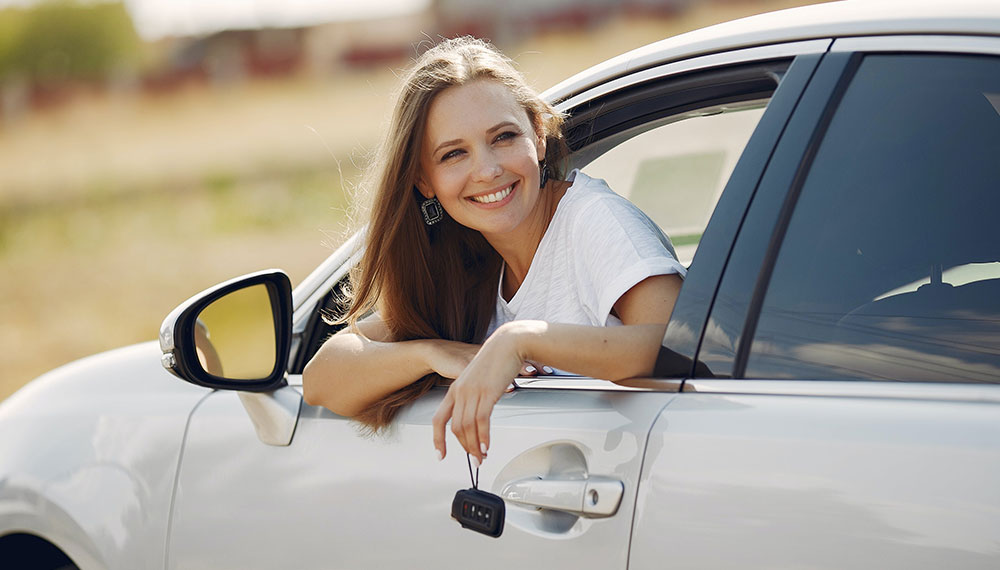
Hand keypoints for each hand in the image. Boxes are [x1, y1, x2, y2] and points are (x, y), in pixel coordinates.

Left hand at [432, 323, 529, 463]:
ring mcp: (473, 392)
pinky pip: (481, 421)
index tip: (440, 454)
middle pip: (455, 428)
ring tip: (482, 457)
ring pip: (467, 427)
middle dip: (464, 448)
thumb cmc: (497, 360)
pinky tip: (486, 446)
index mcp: (455, 389)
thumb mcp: (479, 380)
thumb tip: (480, 416)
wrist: (508, 343)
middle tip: (475, 460)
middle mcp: (460, 391)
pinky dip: (483, 437)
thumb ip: (475, 396)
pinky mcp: (487, 393)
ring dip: (474, 447)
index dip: (437, 439)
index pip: (439, 419)